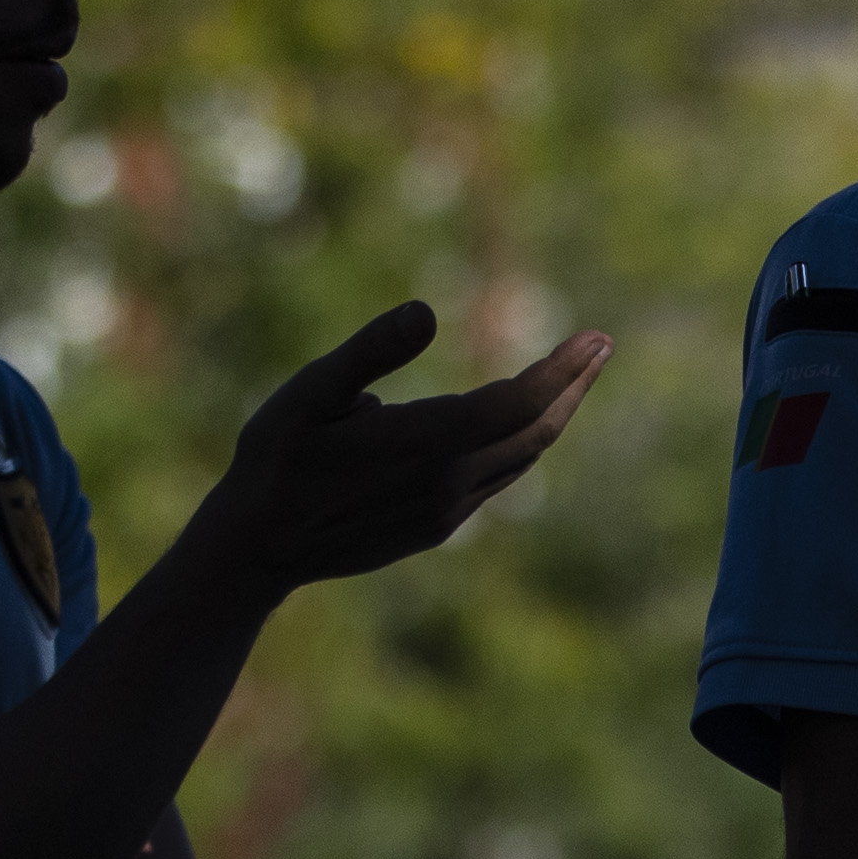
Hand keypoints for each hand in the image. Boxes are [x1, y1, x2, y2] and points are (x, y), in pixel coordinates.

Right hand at [191, 308, 608, 600]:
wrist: (256, 548)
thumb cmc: (274, 457)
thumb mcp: (307, 393)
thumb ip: (368, 351)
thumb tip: (427, 310)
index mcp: (421, 446)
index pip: (516, 406)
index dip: (561, 372)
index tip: (595, 338)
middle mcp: (445, 485)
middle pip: (535, 432)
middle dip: (574, 387)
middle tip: (601, 345)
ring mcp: (446, 512)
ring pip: (522, 459)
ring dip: (556, 414)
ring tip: (576, 376)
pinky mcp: (438, 527)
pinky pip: (498, 479)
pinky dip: (523, 442)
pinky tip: (524, 421)